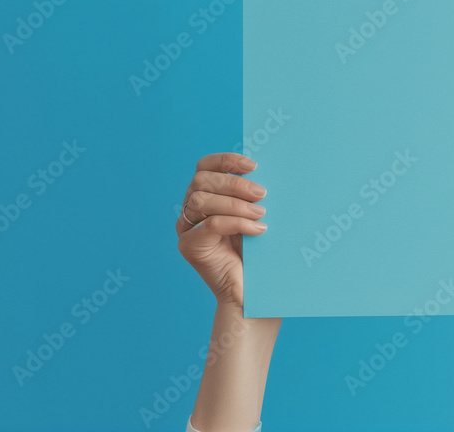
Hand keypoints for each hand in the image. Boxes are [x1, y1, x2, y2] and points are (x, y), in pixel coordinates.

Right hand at [175, 153, 267, 306]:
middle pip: (201, 180)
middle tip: (262, 193)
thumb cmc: (257, 253)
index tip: (253, 165)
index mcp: (205, 197)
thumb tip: (266, 173)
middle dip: (233, 182)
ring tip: (261, 214)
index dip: (226, 161)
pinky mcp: (190, 247)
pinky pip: (210, 225)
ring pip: (201, 200)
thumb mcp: (255, 216)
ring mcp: (187, 229)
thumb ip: (252, 196)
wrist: (251, 293)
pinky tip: (258, 230)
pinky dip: (237, 223)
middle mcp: (191, 211)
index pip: (205, 167)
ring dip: (235, 203)